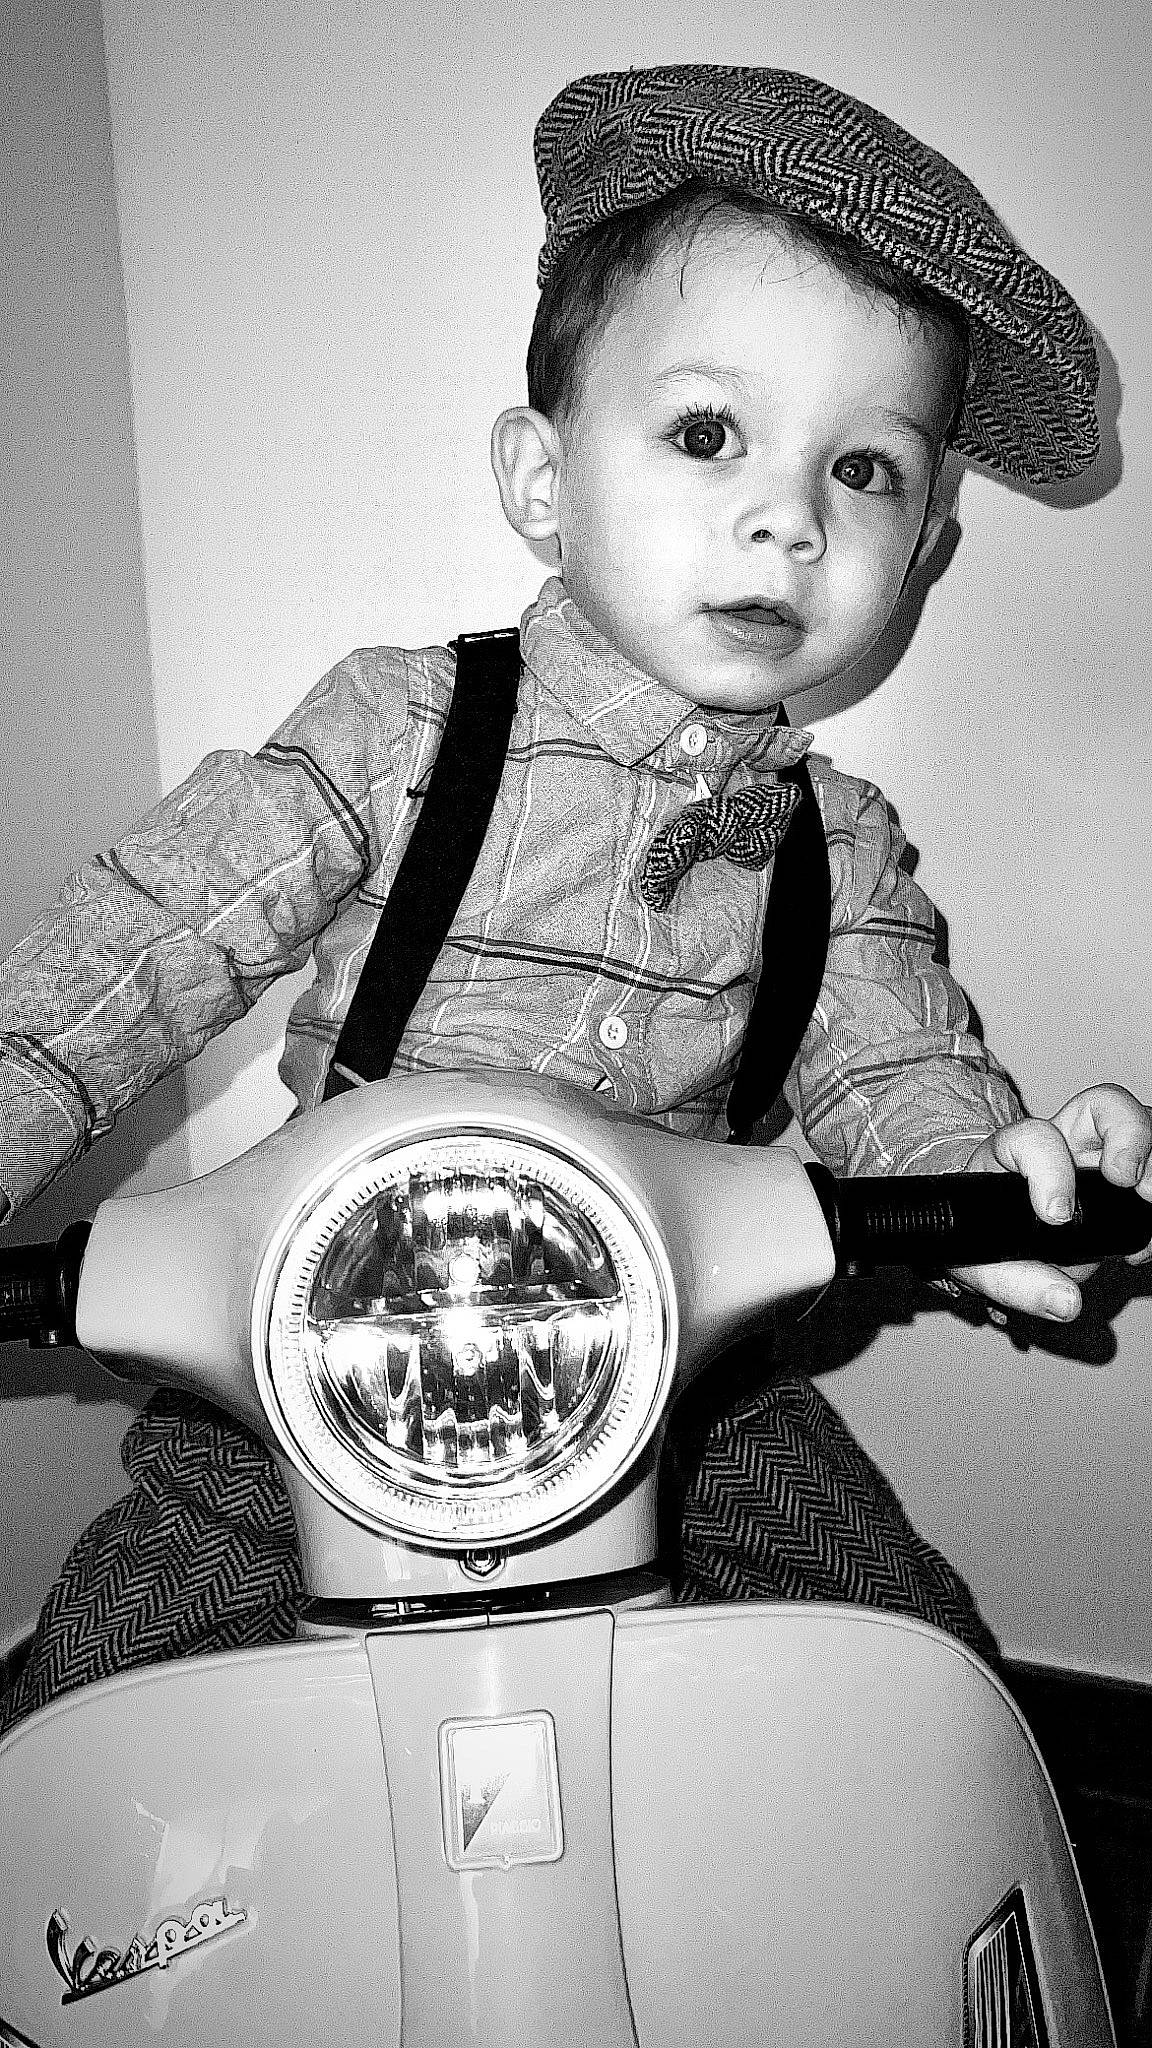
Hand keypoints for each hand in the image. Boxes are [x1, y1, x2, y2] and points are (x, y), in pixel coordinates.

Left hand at [953, 1087, 1151, 1321]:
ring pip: (1138, 1122)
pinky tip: (1150, 1227)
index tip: (1057, 1215)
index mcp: (1013, 1155)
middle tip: (1127, 1181)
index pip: (1033, 1138)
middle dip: (1126, 1134)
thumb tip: (1065, 1301)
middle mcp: (1062, 1143)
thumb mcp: (982, 1266)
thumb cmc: (986, 1240)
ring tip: (1150, 1200)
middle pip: (1101, 1105)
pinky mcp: (1125, 1175)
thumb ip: (1017, 1284)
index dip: (1050, 1170)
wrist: (1000, 1242)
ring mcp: (1099, 1154)